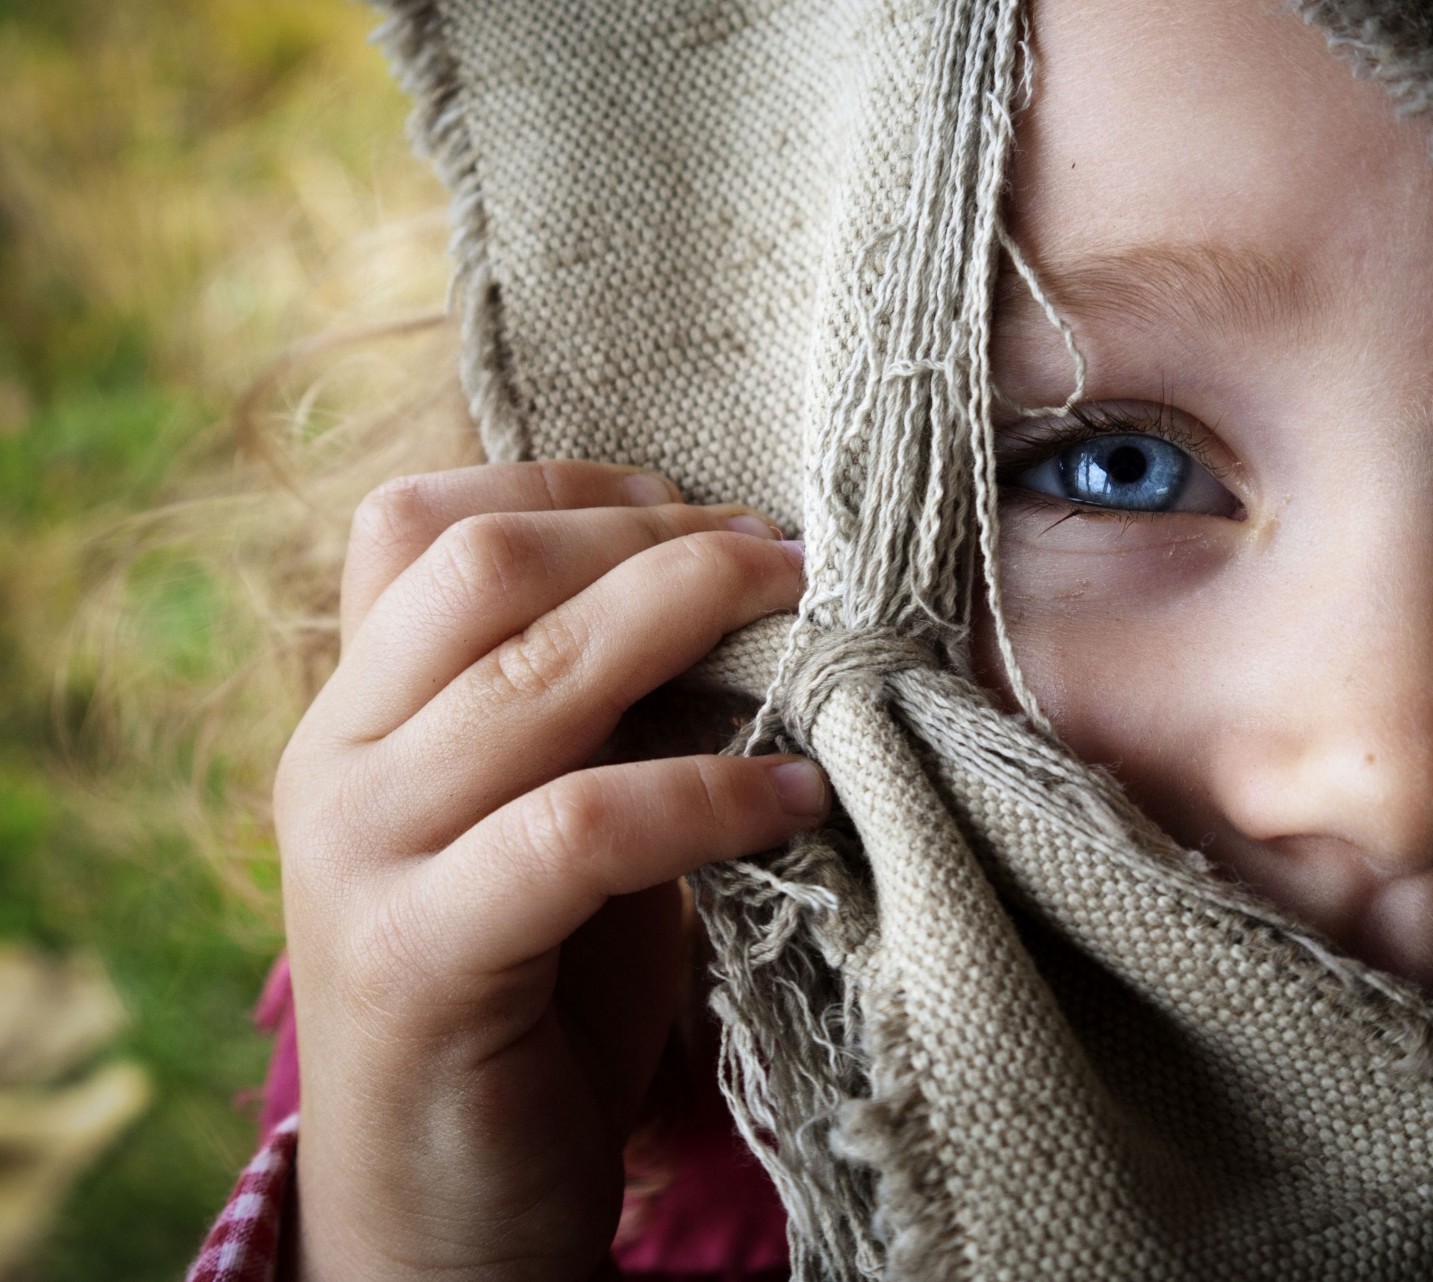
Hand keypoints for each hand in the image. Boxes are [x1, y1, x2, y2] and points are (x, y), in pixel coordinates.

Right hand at [273, 460, 822, 1280]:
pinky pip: (579, 828)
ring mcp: (358, 857)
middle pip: (482, 565)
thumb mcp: (549, 822)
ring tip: (815, 631)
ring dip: (695, 624)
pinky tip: (797, 800)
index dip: (573, 489)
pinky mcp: (416, 961)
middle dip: (656, 539)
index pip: (419, 522)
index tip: (705, 507)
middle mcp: (333, 762)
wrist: (440, 1216)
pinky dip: (707, 795)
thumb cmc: (528, 1004)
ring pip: (532, 676)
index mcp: (352, 712)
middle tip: (787, 557)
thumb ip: (595, 713)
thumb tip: (733, 591)